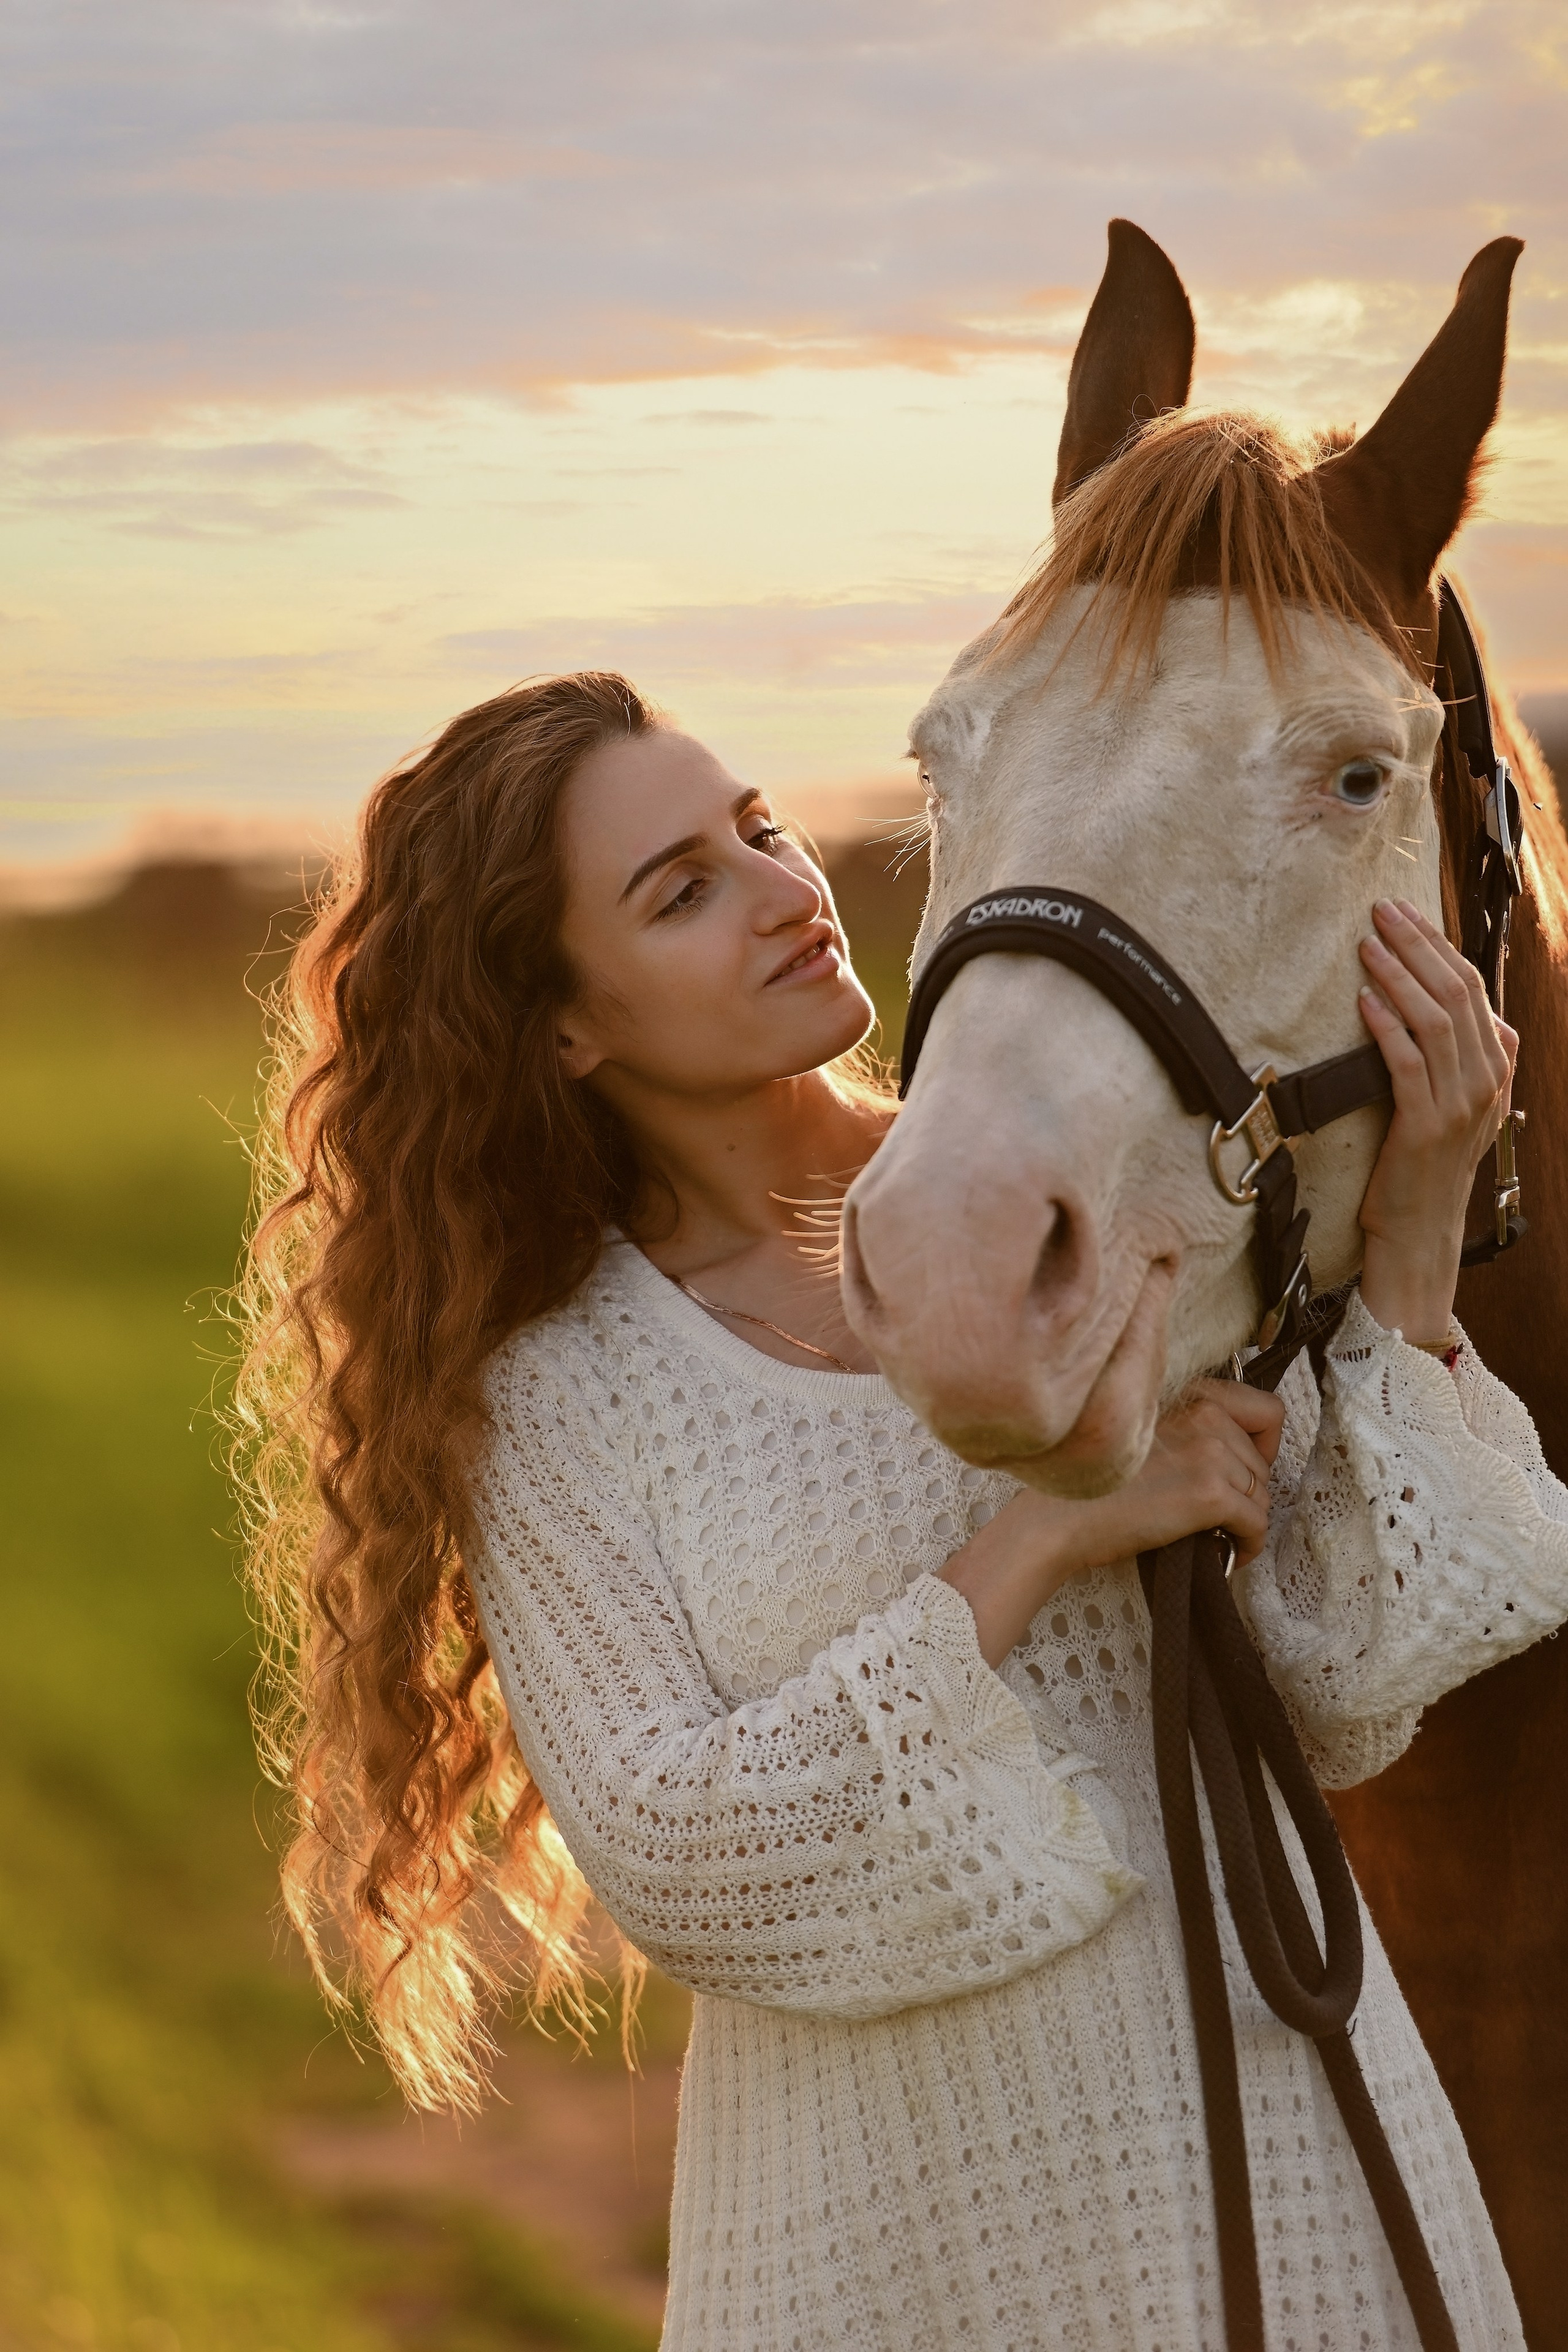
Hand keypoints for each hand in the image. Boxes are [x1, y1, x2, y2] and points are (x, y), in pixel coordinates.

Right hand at [941, 1382, 1283, 1663]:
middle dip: (1247, 1489)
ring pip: (1263, 1495)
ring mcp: (1210, 1452)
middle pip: (1265, 1460)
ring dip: (1245, 1520)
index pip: (1267, 1410)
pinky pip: (1257, 1524)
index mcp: (1190, 1393)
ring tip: (1215, 1535)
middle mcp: (1205, 1413)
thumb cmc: (1093, 1484)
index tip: (1242, 1470)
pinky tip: (1226, 1554)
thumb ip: (1193, 1429)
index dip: (1263, 1446)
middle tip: (1217, 1512)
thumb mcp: (1145, 1433)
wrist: (1059, 1517)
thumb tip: (1241, 1458)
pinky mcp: (1210, 1494)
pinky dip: (1248, 1545)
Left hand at [1356, 898, 1515, 1343]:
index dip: (1440, 947)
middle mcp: (1486, 1081)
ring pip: (1435, 1020)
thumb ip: (1475, 1063)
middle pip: (1456, 994)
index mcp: (1495, 1068)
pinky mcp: (1426, 1124)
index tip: (1406, 914)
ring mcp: (1460, 1103)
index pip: (1473, 990)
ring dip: (1399, 975)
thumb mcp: (1461, 1109)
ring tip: (1368, 944)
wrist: (1419, 1232)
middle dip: (1419, 945)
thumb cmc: (1425, 1167)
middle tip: (1384, 910)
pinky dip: (1386, 1025)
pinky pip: (1407, 1061)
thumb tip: (1488, 1019)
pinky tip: (1363, 999)